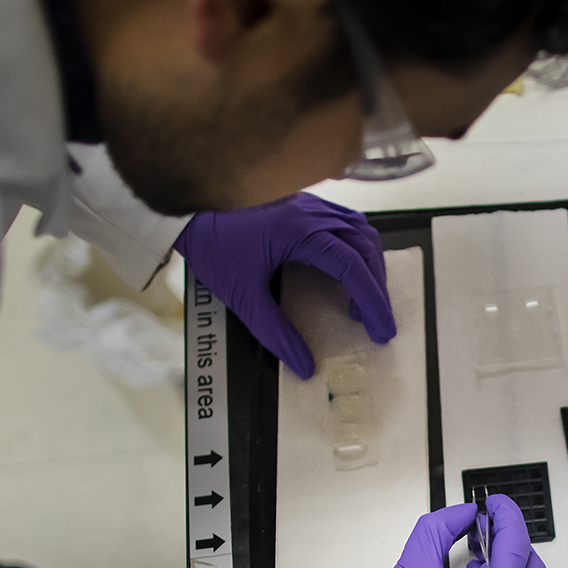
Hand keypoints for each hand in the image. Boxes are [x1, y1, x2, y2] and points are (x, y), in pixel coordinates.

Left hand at [173, 193, 392, 378]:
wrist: (187, 211)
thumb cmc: (211, 243)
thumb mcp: (242, 296)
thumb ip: (276, 333)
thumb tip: (303, 364)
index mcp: (299, 231)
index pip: (352, 266)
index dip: (372, 300)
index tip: (381, 329)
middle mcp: (311, 212)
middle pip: (365, 247)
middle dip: (376, 287)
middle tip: (375, 321)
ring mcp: (308, 203)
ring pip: (360, 230)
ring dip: (369, 264)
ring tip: (362, 296)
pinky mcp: (301, 203)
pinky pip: (345, 220)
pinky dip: (356, 246)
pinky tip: (347, 264)